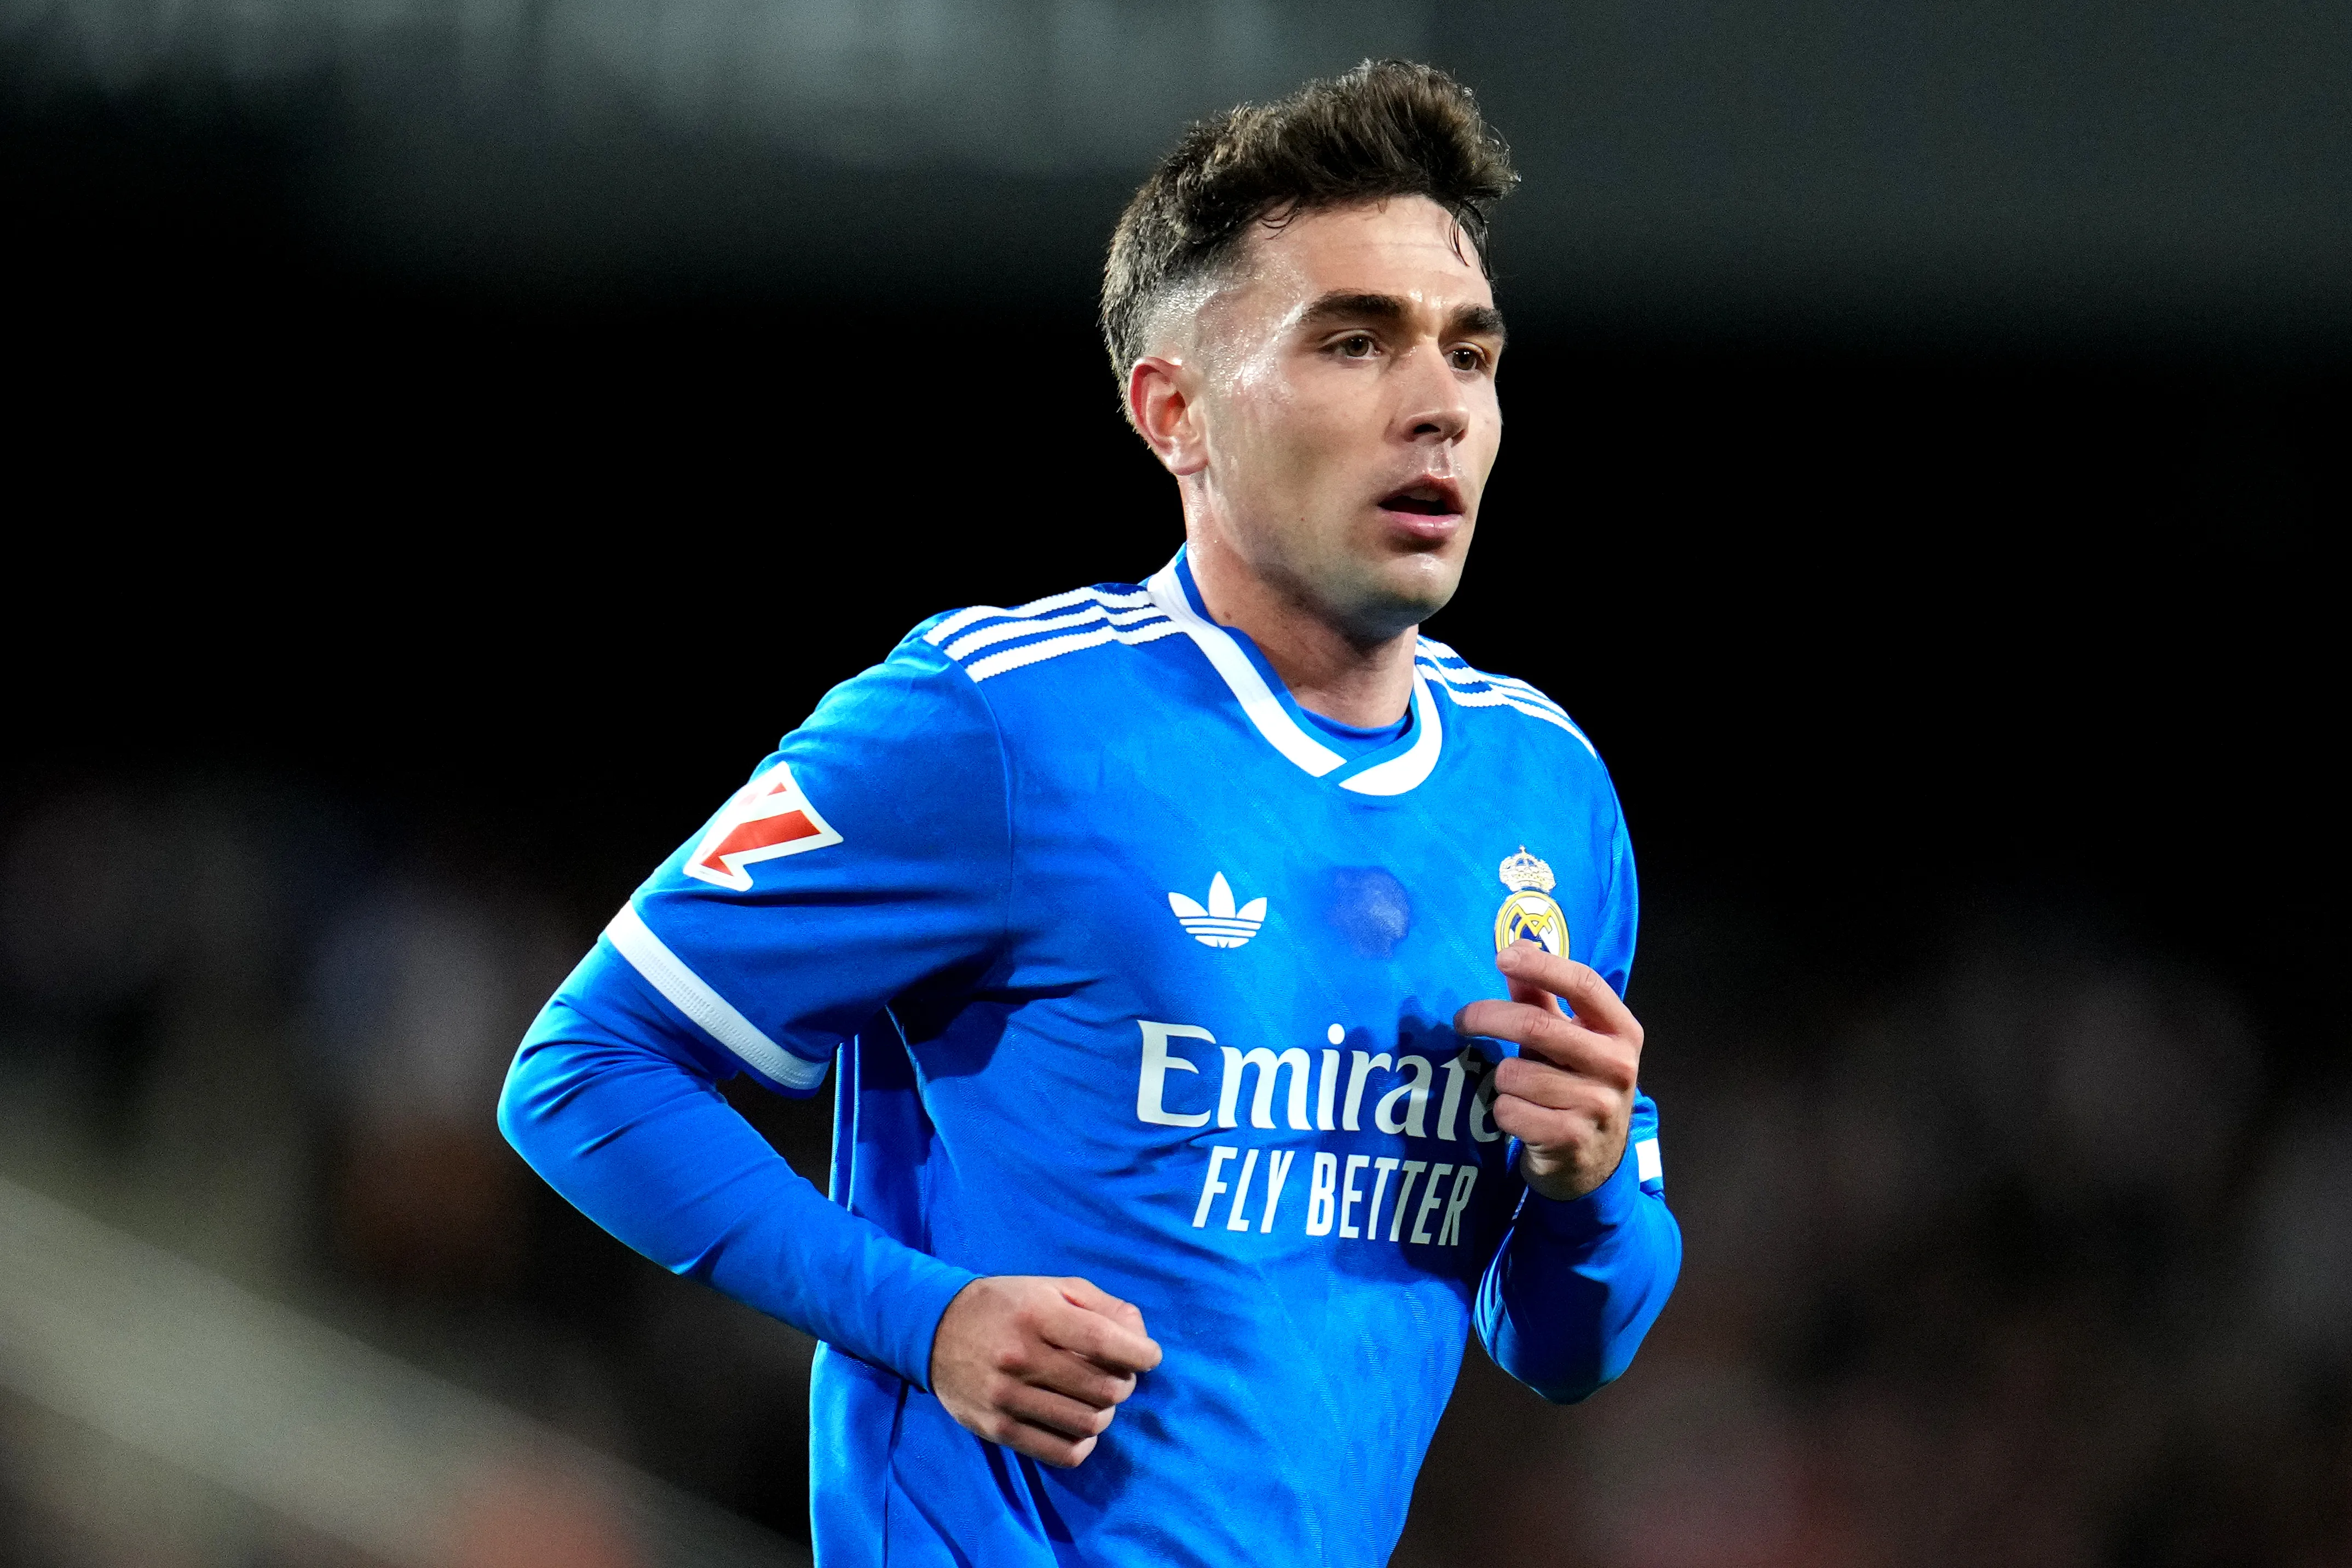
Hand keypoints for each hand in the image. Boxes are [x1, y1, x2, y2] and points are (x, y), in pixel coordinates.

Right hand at [927, 1276, 1162, 1467]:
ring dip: (1105, 1412)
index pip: (1104, 1342)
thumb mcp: (1051, 1288)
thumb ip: (1102, 1306)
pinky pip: (1062, 1453)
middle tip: (1118, 1373)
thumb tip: (1140, 1337)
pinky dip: (1082, 1442)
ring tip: (1095, 1397)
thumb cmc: (1005, 1305)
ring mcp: (1007, 1398)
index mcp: (1037, 1315)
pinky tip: (1076, 1423)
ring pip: (1088, 1423)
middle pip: (1103, 1388)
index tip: (1149, 1356)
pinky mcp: (997, 1429)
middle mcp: (1021, 1357)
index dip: (1140, 1353)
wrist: (934, 1330)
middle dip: (1125, 1382)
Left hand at [1453, 941, 1643, 1201]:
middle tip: (1462, 1020)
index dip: (1541, 965)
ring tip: (1517, 1088)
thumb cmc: (1576, 1085)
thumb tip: (1516, 948)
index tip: (1501, 956)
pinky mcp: (1571, 1139)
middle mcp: (1618, 1065)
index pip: (1584, 983)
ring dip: (1502, 1078)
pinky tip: (1521, 1116)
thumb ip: (1542, 999)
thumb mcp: (1569, 1039)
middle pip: (1537, 1026)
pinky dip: (1503, 1111)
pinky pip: (1509, 1110)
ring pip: (1516, 1074)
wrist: (1595, 1161)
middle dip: (1488, 1017)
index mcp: (1621, 1031)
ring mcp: (1598, 1105)